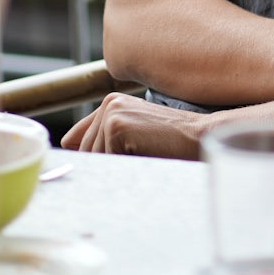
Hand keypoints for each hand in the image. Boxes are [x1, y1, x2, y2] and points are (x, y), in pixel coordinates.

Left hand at [61, 93, 208, 158]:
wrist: (200, 137)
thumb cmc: (173, 142)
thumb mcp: (135, 136)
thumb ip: (106, 140)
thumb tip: (73, 154)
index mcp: (112, 103)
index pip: (77, 138)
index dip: (85, 157)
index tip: (95, 170)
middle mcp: (108, 104)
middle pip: (84, 151)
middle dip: (104, 164)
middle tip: (135, 161)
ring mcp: (111, 113)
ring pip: (95, 157)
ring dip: (115, 165)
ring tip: (143, 156)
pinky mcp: (116, 126)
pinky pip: (106, 159)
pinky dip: (124, 165)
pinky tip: (145, 155)